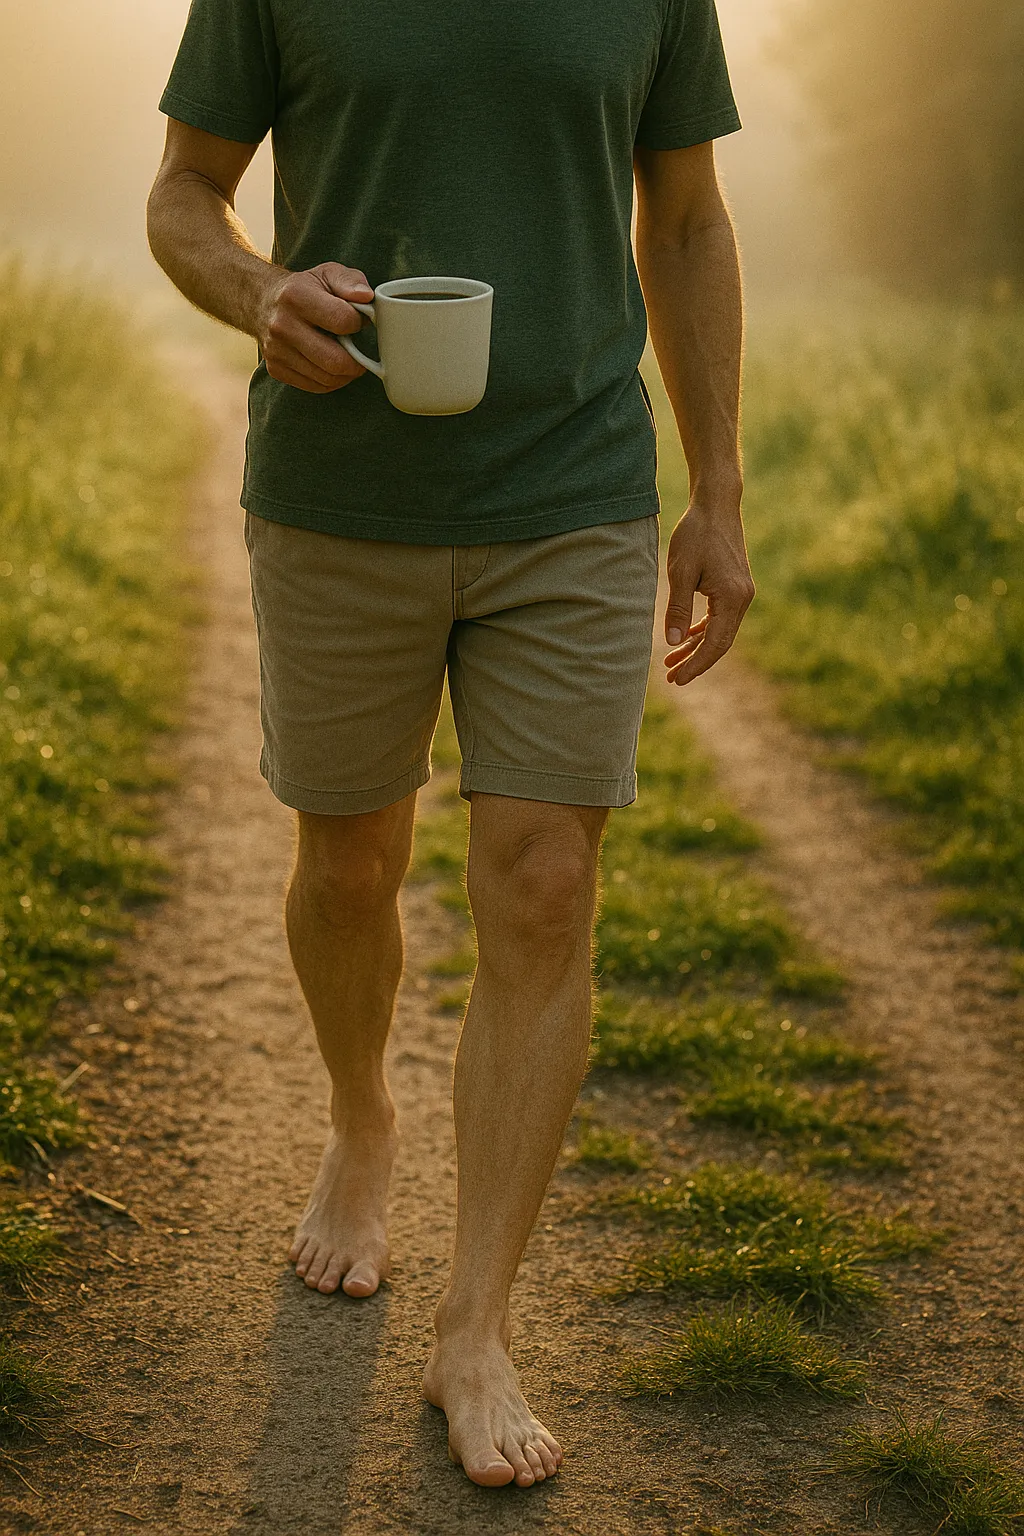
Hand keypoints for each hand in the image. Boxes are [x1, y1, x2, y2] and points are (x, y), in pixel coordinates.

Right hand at [259, 262, 373, 392]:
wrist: (262, 301)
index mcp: (295, 296)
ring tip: (346, 358)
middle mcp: (282, 325)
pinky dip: (330, 381)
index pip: (343, 321)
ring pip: (327, 378)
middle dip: (357, 362)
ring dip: (345, 374)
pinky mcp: (275, 368)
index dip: (358, 323)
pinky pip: (315, 386)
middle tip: (361, 354)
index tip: (356, 321)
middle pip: (335, 360)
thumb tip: (366, 297)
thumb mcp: (327, 273)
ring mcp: (276, 350)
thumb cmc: (303, 288)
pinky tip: (331, 366)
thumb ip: (350, 281)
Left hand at [663, 499, 754, 685]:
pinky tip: (685, 640)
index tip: (678, 680)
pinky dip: (703, 631)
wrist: (716, 505)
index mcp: (732, 597)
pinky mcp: (735, 587)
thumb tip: (673, 641)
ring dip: (697, 648)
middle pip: (720, 643)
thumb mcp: (680, 572)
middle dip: (696, 662)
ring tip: (671, 664)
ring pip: (719, 631)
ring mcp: (741, 593)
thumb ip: (678, 608)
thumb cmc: (696, 534)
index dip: (697, 664)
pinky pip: (720, 618)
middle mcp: (742, 599)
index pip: (715, 643)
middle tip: (672, 679)